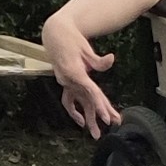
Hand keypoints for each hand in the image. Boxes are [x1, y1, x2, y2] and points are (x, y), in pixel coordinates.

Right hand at [42, 13, 118, 138]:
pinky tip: (81, 120)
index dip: (99, 106)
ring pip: (78, 102)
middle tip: (110, 125)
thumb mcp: (85, 48)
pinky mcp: (65, 81)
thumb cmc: (71, 38)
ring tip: (95, 132)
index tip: (107, 118)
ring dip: (88, 118)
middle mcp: (68, 80)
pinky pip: (68, 100)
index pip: (90, 92)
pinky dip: (74, 110)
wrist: (54, 32)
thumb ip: (98, 60)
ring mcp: (65, 82)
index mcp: (74, 72)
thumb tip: (111, 59)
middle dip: (98, 115)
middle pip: (86, 100)